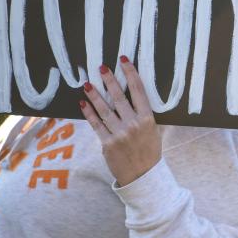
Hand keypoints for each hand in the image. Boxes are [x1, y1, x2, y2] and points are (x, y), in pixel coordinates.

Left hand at [80, 56, 161, 186]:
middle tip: (101, 67)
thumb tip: (139, 97)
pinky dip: (89, 113)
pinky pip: (96, 125)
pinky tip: (83, 103)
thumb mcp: (155, 132)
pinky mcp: (107, 144)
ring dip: (95, 95)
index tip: (123, 61)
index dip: (130, 74)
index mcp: (148, 119)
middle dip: (109, 81)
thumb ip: (146, 116)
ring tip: (87, 83)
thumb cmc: (150, 152)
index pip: (138, 91)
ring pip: (105, 110)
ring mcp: (120, 134)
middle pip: (119, 97)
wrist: (143, 177)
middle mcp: (134, 124)